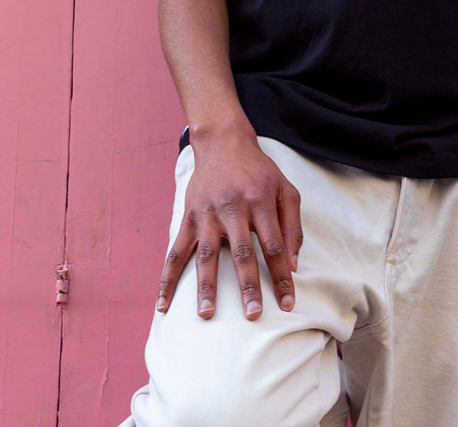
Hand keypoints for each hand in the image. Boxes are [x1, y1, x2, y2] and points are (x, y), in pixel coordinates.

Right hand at [156, 128, 303, 320]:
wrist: (223, 144)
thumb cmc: (259, 171)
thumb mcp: (285, 189)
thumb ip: (292, 226)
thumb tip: (294, 265)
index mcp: (261, 202)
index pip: (274, 245)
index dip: (282, 275)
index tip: (288, 303)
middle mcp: (233, 208)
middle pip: (242, 252)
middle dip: (248, 285)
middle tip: (253, 314)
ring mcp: (208, 213)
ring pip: (207, 254)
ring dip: (207, 285)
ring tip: (206, 314)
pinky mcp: (189, 217)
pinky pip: (176, 251)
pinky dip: (168, 278)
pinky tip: (164, 303)